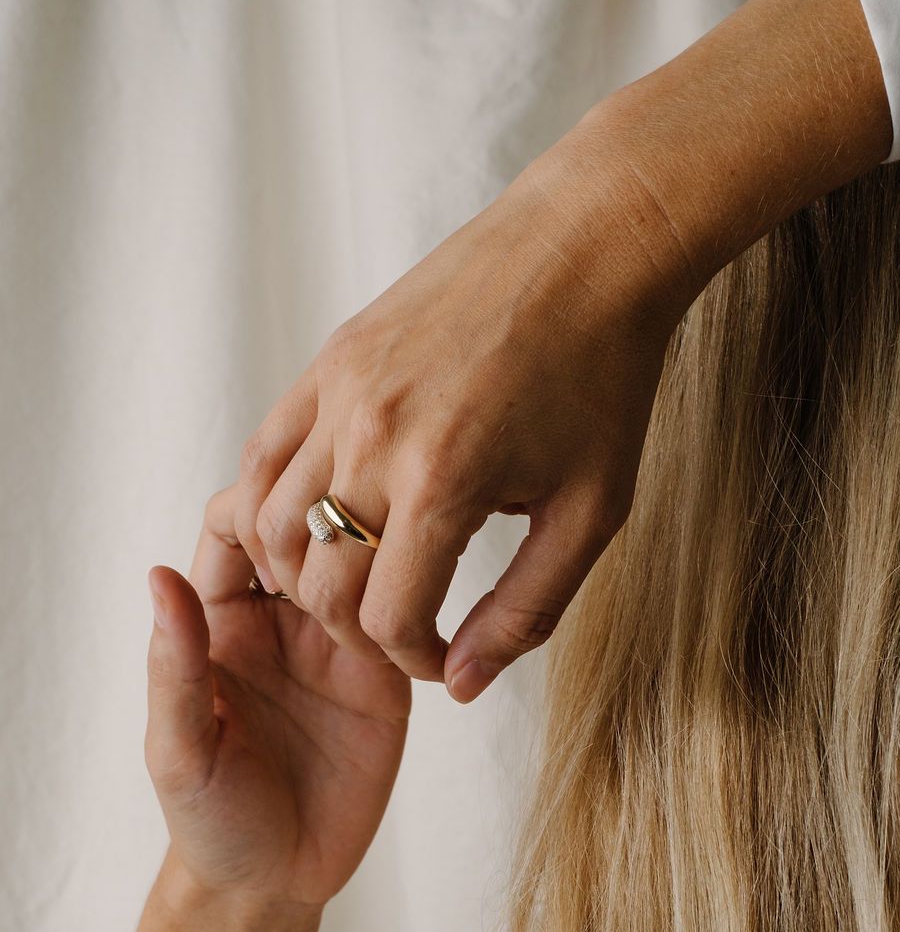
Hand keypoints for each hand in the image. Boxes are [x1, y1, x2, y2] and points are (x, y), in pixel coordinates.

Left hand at [144, 484, 410, 910]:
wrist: (276, 885)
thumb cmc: (209, 819)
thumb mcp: (180, 749)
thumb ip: (174, 666)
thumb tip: (159, 575)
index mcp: (220, 620)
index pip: (237, 525)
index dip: (259, 507)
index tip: (286, 531)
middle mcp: (281, 619)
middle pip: (309, 526)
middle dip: (330, 518)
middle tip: (350, 551)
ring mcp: (339, 643)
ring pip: (365, 561)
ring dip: (379, 556)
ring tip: (386, 589)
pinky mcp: (387, 676)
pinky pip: (407, 618)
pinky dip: (418, 604)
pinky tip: (419, 619)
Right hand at [233, 124, 690, 703]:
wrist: (587, 248)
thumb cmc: (604, 380)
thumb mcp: (591, 514)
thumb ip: (525, 612)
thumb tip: (462, 683)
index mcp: (444, 481)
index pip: (384, 618)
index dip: (411, 660)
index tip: (440, 658)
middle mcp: (375, 436)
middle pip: (319, 584)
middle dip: (356, 631)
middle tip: (400, 629)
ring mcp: (340, 391)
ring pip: (268, 524)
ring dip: (304, 577)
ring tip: (354, 585)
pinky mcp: (329, 359)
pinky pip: (263, 454)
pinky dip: (270, 508)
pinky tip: (311, 531)